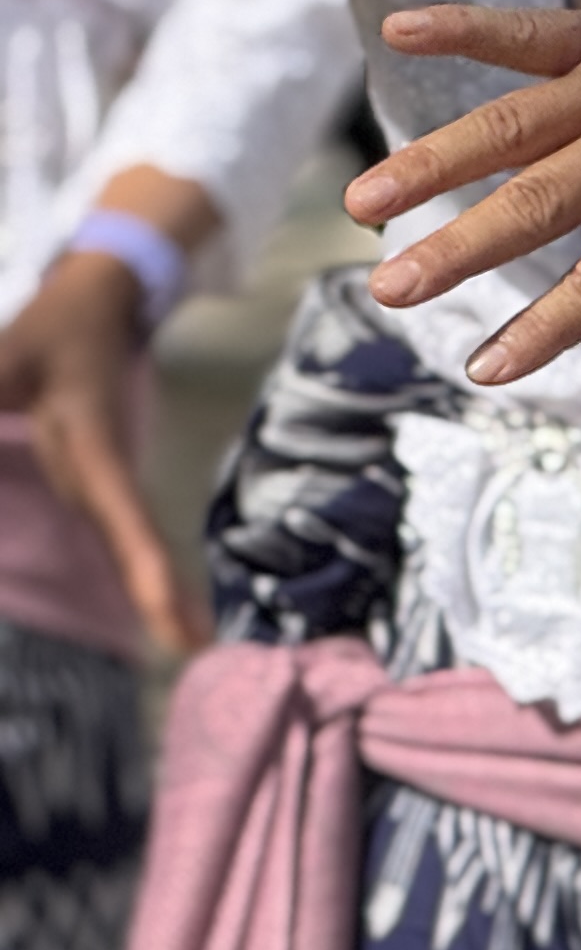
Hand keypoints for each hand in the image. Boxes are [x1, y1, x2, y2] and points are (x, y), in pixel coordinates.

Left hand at [0, 256, 204, 652]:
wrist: (99, 300)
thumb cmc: (53, 327)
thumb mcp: (7, 360)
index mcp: (92, 448)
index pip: (125, 517)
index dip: (149, 570)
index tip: (176, 619)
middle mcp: (105, 473)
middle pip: (140, 545)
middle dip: (167, 600)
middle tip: (193, 649)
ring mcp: (102, 479)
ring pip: (133, 545)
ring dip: (162, 592)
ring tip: (187, 639)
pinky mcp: (92, 480)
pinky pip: (119, 534)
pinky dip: (139, 570)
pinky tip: (157, 604)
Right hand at [344, 0, 580, 394]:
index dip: (543, 328)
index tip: (481, 372)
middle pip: (541, 200)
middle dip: (460, 250)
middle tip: (387, 292)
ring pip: (514, 121)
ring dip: (433, 159)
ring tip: (362, 201)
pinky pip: (531, 28)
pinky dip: (465, 25)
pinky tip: (397, 29)